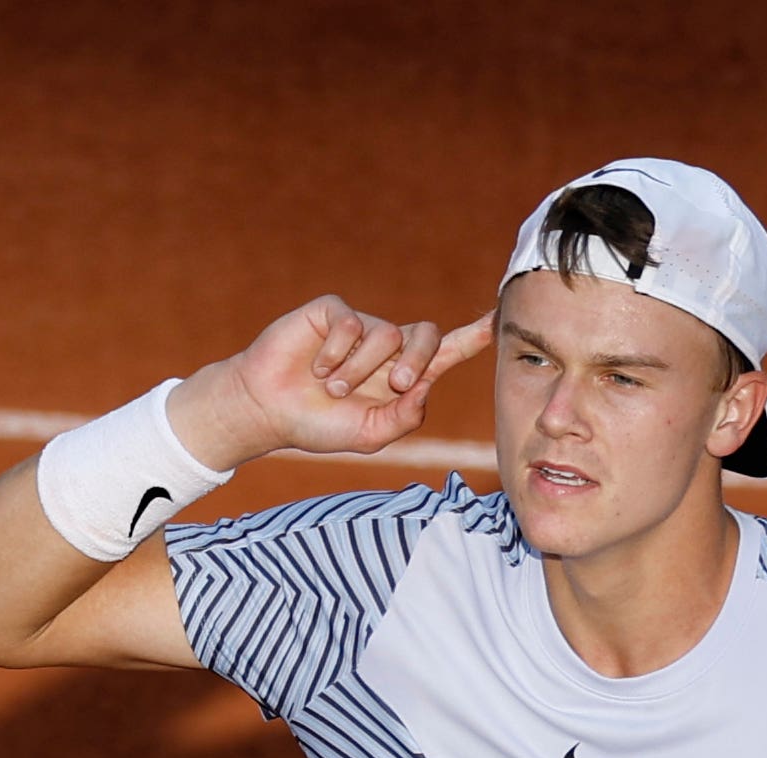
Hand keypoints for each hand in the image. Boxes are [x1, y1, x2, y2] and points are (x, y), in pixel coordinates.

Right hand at [171, 296, 493, 468]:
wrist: (268, 409)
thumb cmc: (318, 425)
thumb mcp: (368, 435)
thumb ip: (402, 419)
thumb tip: (425, 390)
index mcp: (402, 377)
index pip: (445, 351)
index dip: (473, 336)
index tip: (498, 319)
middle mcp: (387, 348)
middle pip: (425, 336)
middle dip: (419, 360)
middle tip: (398, 384)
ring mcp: (360, 328)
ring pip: (386, 334)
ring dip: (360, 368)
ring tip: (332, 387)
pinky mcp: (333, 312)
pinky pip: (351, 322)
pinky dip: (336, 351)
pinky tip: (317, 367)